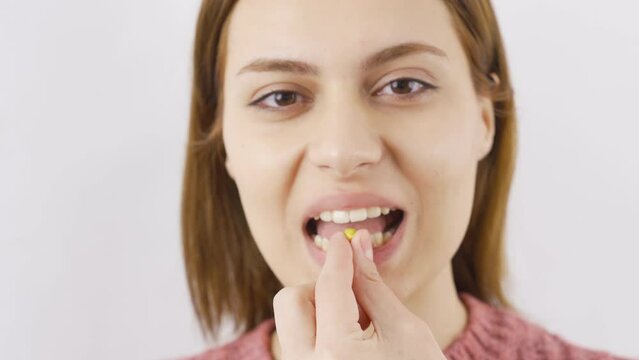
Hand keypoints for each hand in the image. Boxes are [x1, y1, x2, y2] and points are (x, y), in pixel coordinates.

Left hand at [273, 229, 446, 358]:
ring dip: (318, 310)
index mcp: (337, 353)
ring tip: (359, 326)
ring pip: (291, 321)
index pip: (329, 286)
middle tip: (352, 293)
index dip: (339, 257)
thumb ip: (373, 286)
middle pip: (291, 300)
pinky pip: (297, 342)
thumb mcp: (405, 330)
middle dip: (319, 287)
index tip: (343, 239)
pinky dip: (319, 331)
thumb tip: (358, 246)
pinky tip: (351, 342)